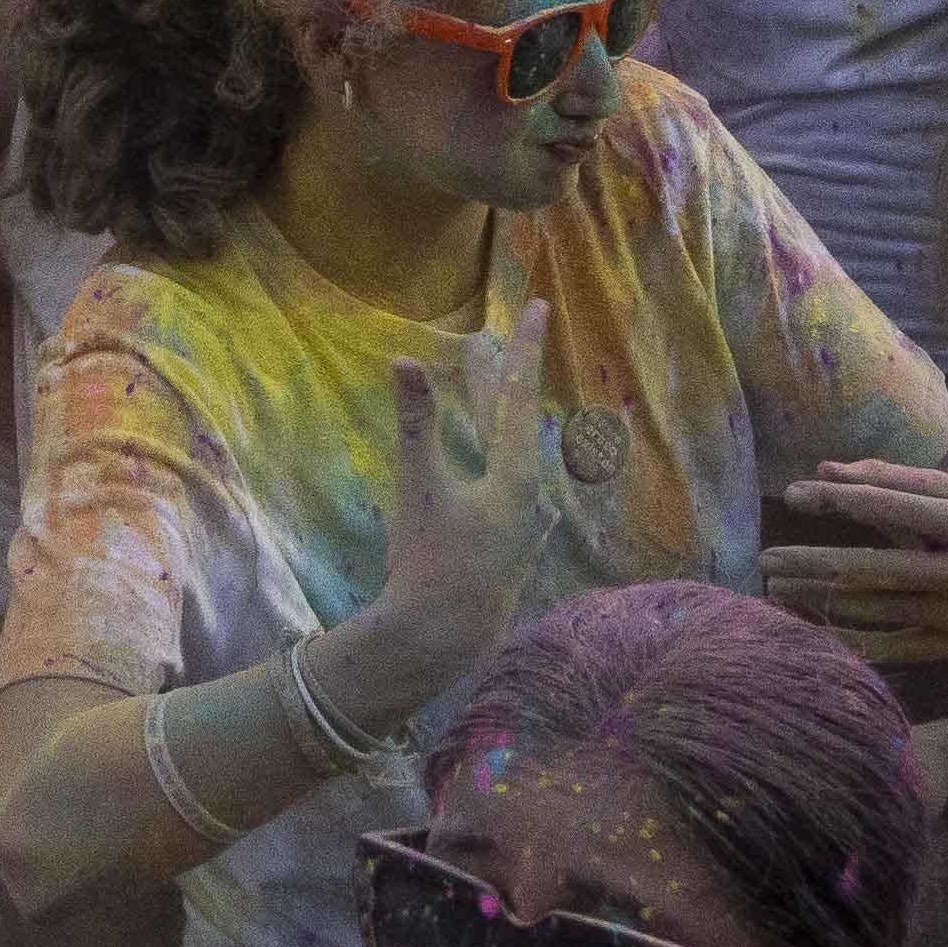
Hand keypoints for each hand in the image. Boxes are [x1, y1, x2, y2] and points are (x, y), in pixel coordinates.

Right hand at [334, 321, 567, 716]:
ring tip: (479, 386)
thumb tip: (405, 359)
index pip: (521, 396)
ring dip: (491, 417)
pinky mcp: (508, 546)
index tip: (543, 306)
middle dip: (496, 379)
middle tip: (484, 341)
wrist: (442, 640)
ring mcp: (523, 526)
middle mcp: (529, 497)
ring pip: (508, 455)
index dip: (527, 348)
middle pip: (512, 423)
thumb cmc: (430, 562)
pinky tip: (488, 461)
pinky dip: (491, 456)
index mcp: (516, 477)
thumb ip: (416, 422)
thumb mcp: (418, 487)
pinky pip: (505, 484)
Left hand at [758, 452, 947, 658]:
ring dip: (821, 600)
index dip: (839, 500)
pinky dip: (853, 642)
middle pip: (876, 568)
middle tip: (765, 560)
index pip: (892, 508)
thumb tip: (822, 470)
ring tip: (776, 590)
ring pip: (879, 609)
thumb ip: (891, 478)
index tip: (792, 496)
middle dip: (813, 563)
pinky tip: (813, 631)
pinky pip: (896, 648)